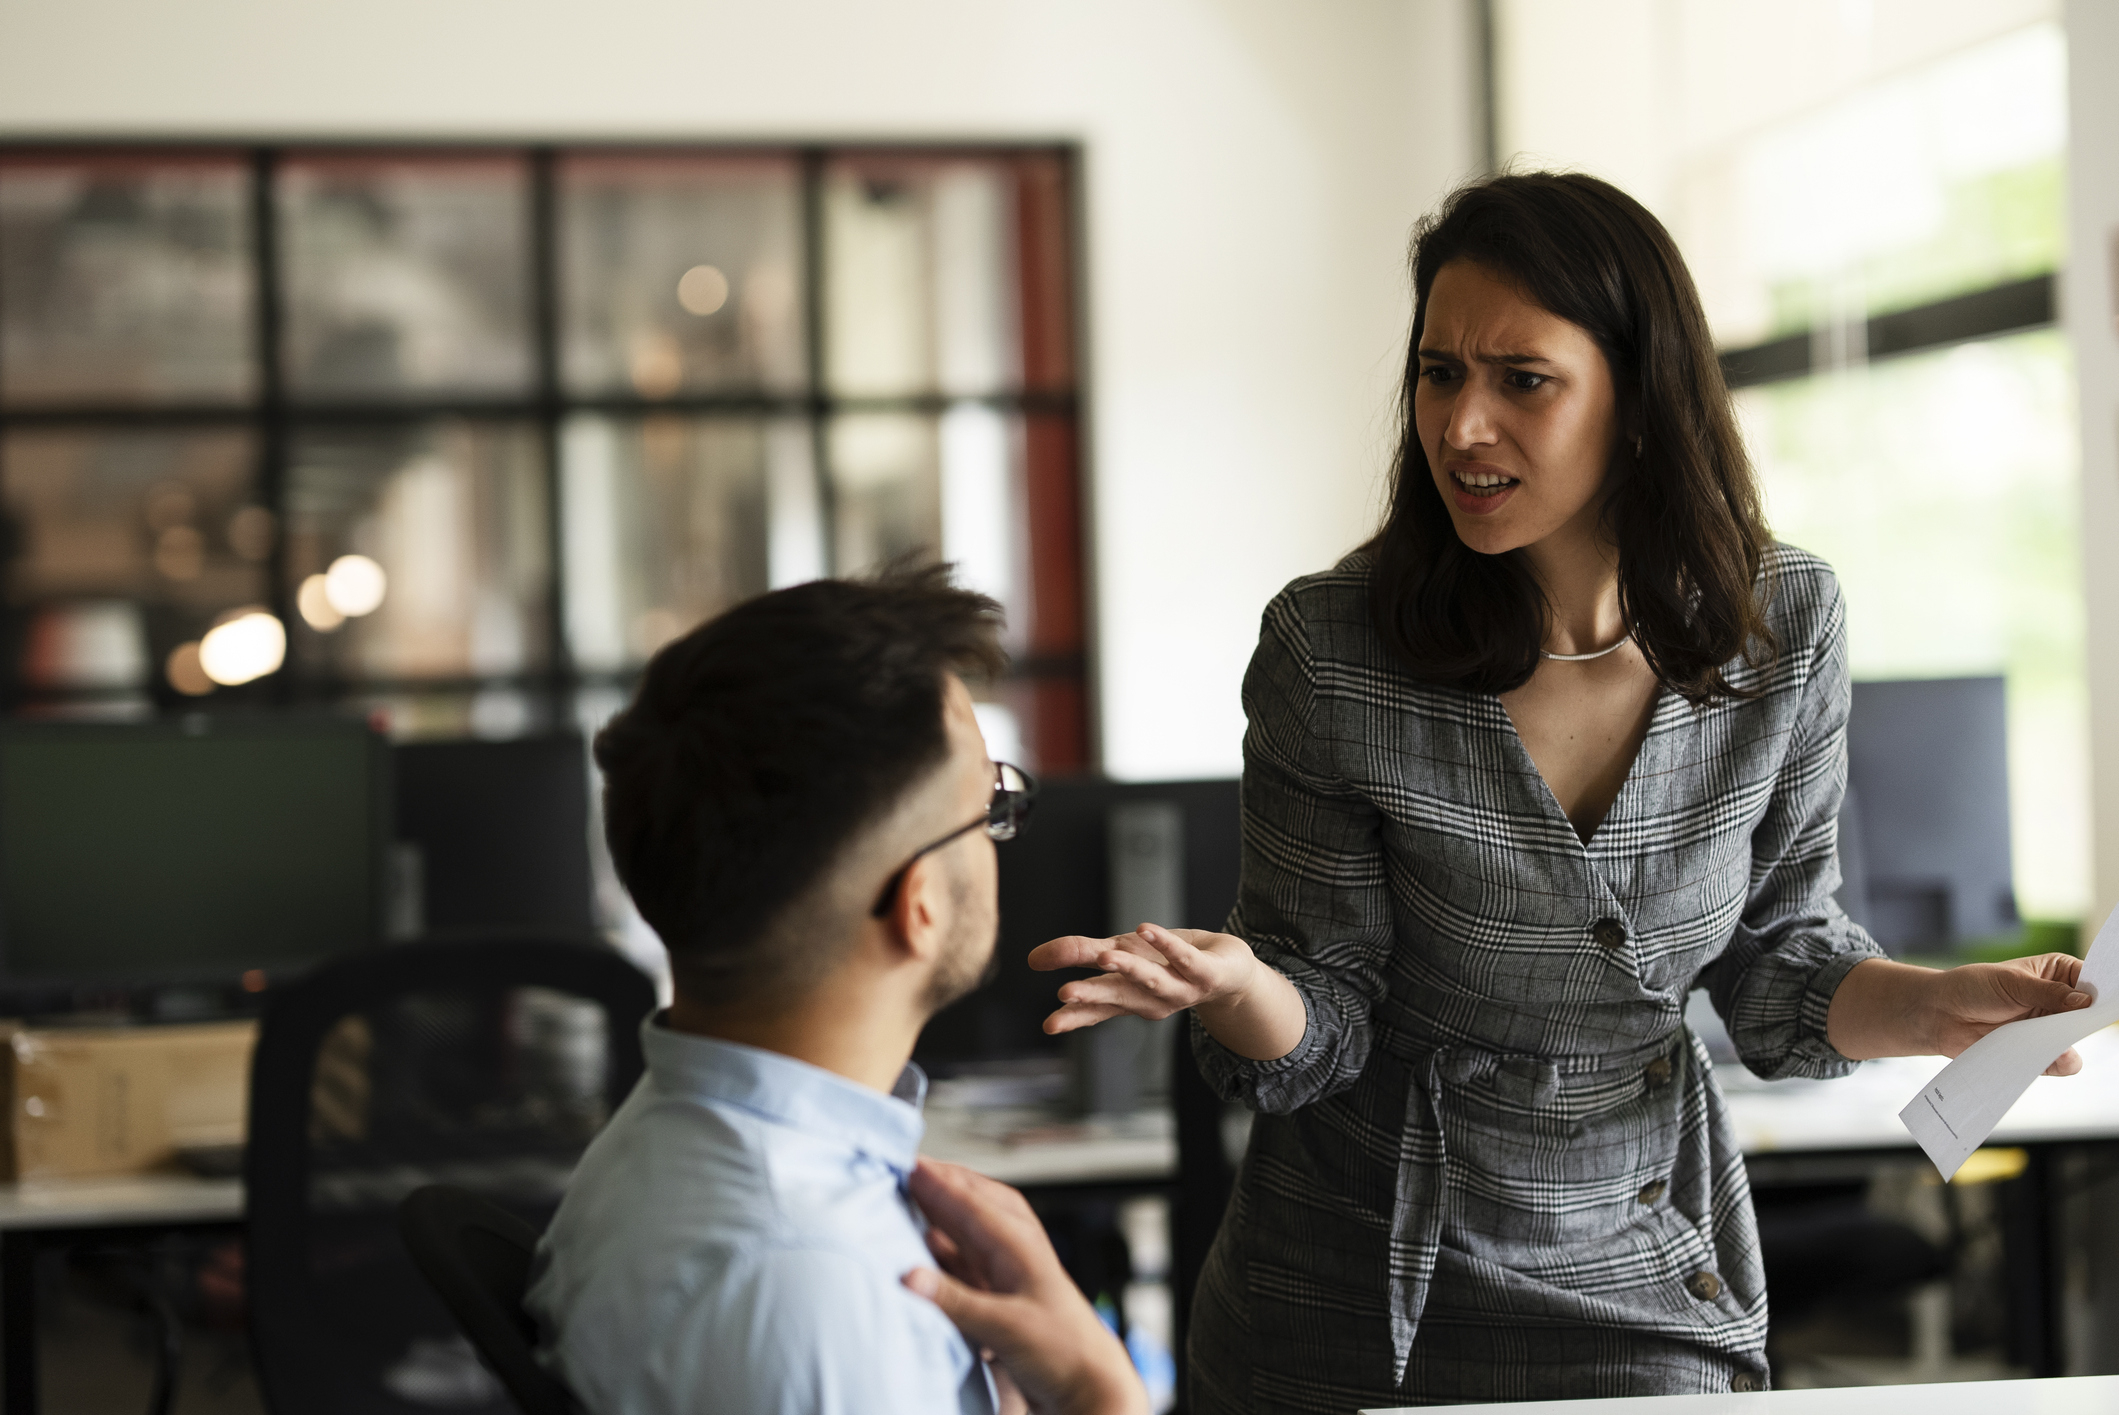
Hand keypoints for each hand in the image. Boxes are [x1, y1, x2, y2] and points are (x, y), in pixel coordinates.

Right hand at [901, 1159, 1144, 1414]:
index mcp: (1018, 1244)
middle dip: (942, 1182)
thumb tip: (909, 1276)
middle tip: (906, 1167)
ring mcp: (1008, 1266)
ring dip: (944, 1208)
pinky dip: (947, 1242)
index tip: (905, 1165)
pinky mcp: (1001, 1289)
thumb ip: (956, 1302)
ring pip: (971, 1224)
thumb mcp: (1006, 1326)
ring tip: (915, 1193)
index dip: (937, 1183)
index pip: (970, 1202)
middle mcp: (1013, 1247)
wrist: (1087, 1382)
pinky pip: (968, 1253)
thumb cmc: (1062, 1349)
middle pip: (973, 1201)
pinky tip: (929, 1241)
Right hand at [1027, 923, 1261, 1033]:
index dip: (1074, 1016)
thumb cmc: (1170, 964)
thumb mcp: (1122, 954)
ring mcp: (1180, 987)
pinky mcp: (1205, 971)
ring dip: (1129, 969)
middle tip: (1066, 994)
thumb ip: (1080, 954)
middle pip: (1118, 997)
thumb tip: (1033, 958)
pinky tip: (1145, 929)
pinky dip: (1166, 945)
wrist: (1230, 973)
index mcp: (1129, 998)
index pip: (1097, 1009)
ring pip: (1152, 980)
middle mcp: (1152, 998)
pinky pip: (1184, 957)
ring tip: (1105, 956)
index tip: (1049, 1024)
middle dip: (1093, 996)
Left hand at [1921, 952, 2091, 1074]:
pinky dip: (2060, 1062)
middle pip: (2090, 1012)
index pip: (2093, 979)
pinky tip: (2056, 1057)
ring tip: (2059, 1038)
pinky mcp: (2037, 1051)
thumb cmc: (1973, 987)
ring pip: (2077, 1038)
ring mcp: (2049, 1028)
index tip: (2109, 1001)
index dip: (2104, 990)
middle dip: (2092, 1019)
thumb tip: (2086, 1001)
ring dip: (2072, 1040)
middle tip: (2085, 1023)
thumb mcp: (2012, 983)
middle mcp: (2059, 1000)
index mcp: (2058, 972)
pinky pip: (2060, 1062)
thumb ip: (2049, 993)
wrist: (1940, 1014)